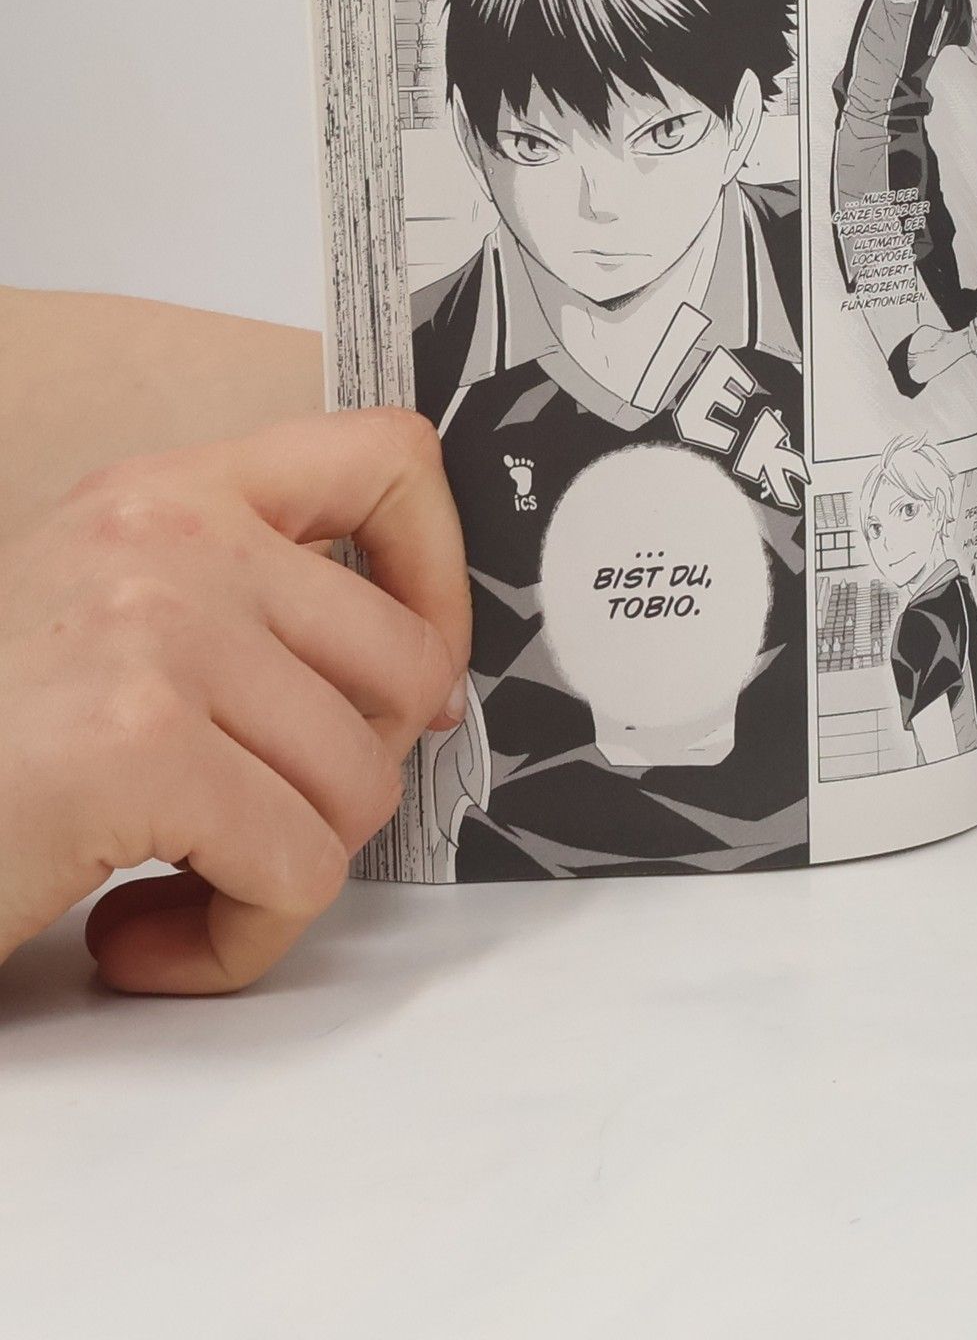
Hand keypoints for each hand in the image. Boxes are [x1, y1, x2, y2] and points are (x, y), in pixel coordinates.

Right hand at [0, 409, 469, 994]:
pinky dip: (237, 939)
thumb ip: (254, 612)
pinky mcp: (138, 746)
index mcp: (168, 492)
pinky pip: (298, 874)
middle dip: (352, 776)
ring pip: (363, 785)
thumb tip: (433, 682)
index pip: (390, 458)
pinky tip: (137, 934)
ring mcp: (156, 632)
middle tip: (258, 811)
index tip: (416, 666)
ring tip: (178, 877)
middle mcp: (168, 537)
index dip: (442, 574)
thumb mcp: (113, 624)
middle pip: (408, 663)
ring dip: (283, 871)